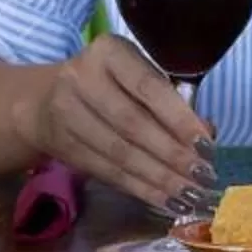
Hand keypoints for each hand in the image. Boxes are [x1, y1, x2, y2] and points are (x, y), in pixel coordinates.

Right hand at [28, 34, 208, 210]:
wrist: (44, 99)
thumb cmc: (109, 84)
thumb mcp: (136, 76)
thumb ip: (171, 101)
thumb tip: (207, 136)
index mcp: (109, 52)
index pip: (148, 86)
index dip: (179, 119)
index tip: (206, 147)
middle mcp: (82, 77)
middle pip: (133, 124)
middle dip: (172, 155)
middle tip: (203, 179)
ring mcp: (67, 112)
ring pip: (120, 153)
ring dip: (159, 179)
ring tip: (189, 196)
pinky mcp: (62, 145)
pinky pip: (107, 171)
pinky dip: (139, 188)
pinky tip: (164, 200)